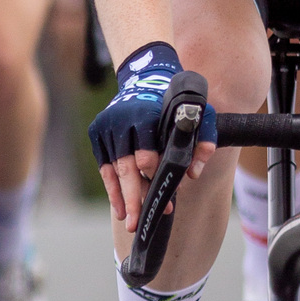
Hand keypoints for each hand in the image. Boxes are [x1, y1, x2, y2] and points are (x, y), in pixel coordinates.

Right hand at [89, 41, 216, 222]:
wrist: (143, 78)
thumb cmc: (172, 102)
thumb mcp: (195, 114)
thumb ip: (202, 140)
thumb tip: (194, 172)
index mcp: (143, 115)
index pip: (146, 156)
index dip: (155, 178)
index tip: (168, 198)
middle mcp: (119, 121)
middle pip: (127, 167)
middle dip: (134, 197)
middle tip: (140, 222)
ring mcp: (105, 127)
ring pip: (114, 171)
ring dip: (122, 198)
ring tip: (131, 222)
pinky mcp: (97, 134)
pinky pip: (104, 168)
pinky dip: (112, 189)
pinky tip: (120, 209)